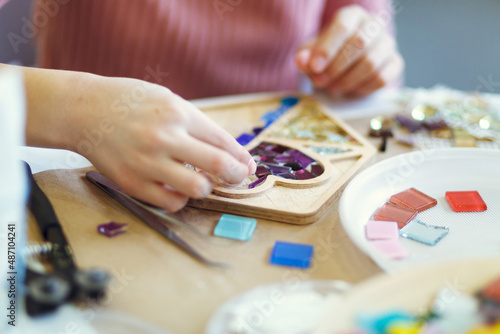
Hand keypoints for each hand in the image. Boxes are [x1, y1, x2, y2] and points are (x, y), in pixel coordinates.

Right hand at [73, 76, 255, 211]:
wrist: (85, 110)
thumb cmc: (132, 103)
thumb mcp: (168, 100)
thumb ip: (197, 125)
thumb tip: (230, 152)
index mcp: (177, 114)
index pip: (223, 142)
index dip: (242, 158)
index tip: (248, 166)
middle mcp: (164, 138)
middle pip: (218, 166)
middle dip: (237, 175)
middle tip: (238, 177)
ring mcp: (147, 162)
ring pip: (197, 189)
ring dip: (207, 188)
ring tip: (202, 181)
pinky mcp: (132, 183)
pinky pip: (171, 203)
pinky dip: (181, 198)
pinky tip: (178, 187)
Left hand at [295, 5, 403, 96]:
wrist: (345, 68)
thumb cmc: (327, 56)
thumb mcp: (311, 55)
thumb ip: (305, 56)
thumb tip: (301, 61)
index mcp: (352, 16)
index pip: (342, 26)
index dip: (327, 48)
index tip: (314, 68)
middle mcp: (373, 25)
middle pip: (359, 43)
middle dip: (336, 67)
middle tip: (319, 82)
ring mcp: (387, 43)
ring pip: (370, 62)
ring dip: (347, 80)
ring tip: (332, 88)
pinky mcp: (395, 63)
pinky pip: (381, 78)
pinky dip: (362, 88)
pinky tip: (350, 90)